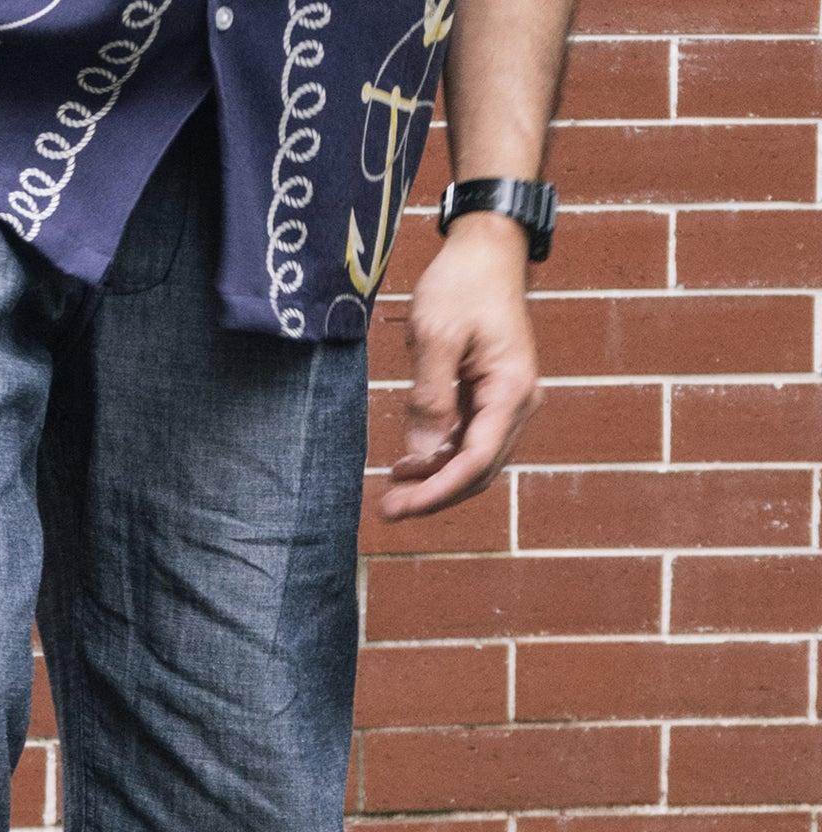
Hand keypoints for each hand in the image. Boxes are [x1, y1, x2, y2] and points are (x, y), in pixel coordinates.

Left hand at [381, 212, 542, 519]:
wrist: (486, 249)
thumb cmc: (462, 284)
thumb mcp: (435, 336)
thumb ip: (429, 398)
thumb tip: (421, 455)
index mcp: (510, 391)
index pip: (475, 462)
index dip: (435, 493)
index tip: (398, 508)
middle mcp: (518, 404)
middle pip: (478, 472)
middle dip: (433, 496)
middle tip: (386, 510)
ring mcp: (508, 403)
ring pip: (474, 463)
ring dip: (435, 481)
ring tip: (392, 489)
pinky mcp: (492, 399)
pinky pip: (469, 443)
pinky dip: (440, 460)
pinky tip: (409, 464)